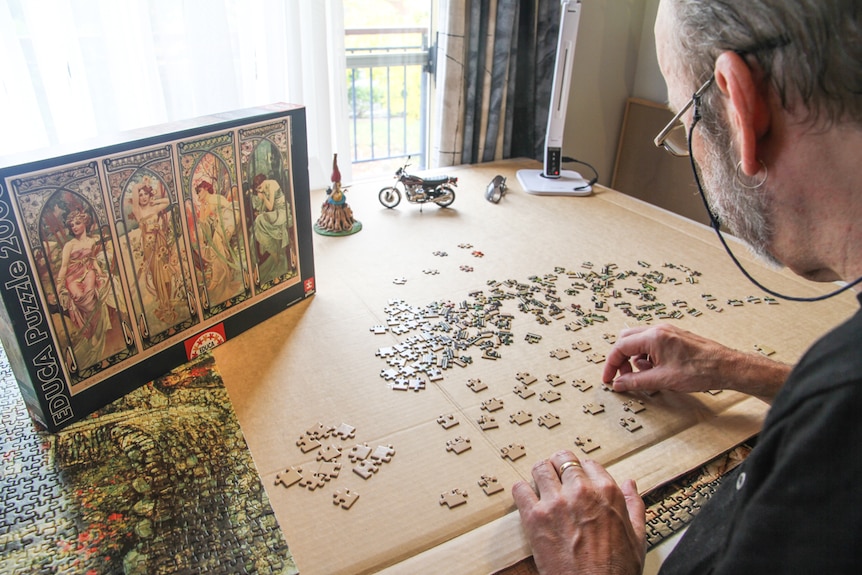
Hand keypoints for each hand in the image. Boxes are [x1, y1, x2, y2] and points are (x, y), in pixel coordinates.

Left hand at [512, 450, 644, 574]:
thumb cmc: (616, 570)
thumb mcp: (637, 537)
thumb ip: (634, 505)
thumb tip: (629, 484)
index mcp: (607, 493)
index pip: (588, 463)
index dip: (581, 470)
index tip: (577, 478)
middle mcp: (581, 492)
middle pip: (562, 459)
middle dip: (559, 467)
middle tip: (557, 477)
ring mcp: (556, 503)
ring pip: (540, 468)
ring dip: (540, 474)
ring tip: (541, 485)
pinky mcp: (535, 517)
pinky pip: (520, 490)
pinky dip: (521, 491)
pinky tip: (527, 499)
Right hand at [601, 324, 789, 399]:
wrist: (727, 367)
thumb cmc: (701, 370)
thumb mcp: (663, 380)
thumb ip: (637, 381)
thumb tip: (620, 384)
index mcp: (653, 337)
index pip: (621, 347)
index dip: (611, 365)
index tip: (609, 379)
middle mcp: (659, 330)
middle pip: (626, 340)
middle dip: (621, 359)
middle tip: (623, 376)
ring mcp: (668, 332)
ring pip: (639, 341)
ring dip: (635, 358)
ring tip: (646, 375)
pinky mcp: (675, 337)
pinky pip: (652, 343)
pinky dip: (648, 356)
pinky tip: (658, 370)